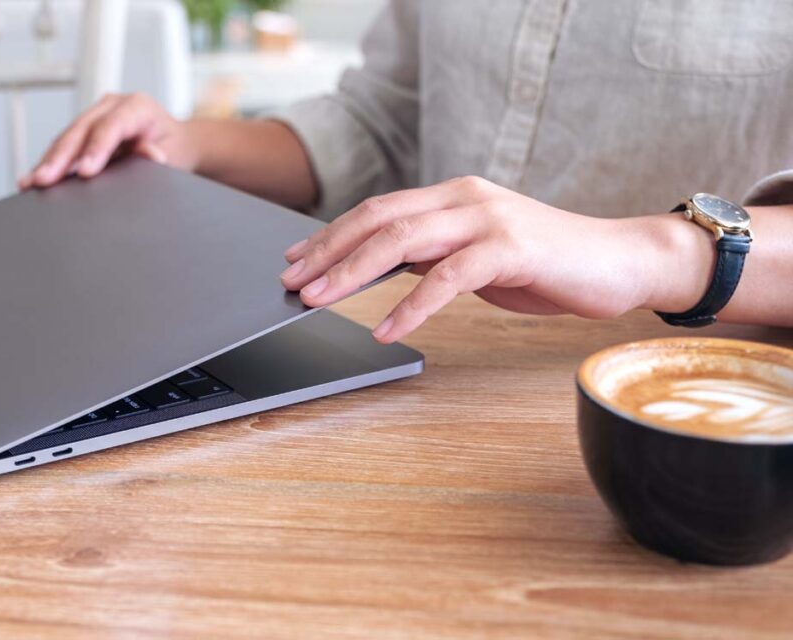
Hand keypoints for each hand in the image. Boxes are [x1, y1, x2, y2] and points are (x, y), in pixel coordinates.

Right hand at [19, 93, 196, 189]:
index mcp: (138, 106)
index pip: (112, 127)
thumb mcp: (174, 155)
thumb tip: (148, 156)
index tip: (85, 172)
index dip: (96, 149)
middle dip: (61, 157)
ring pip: (67, 138)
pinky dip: (50, 163)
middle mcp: (113, 105)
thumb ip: (157, 155)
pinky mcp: (85, 130)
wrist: (175, 144)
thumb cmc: (175, 150)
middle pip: (81, 130)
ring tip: (30, 182)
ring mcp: (96, 115)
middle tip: (44, 179)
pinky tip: (30, 179)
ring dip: (48, 161)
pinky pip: (65, 146)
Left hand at [279, 176, 713, 342]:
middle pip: (379, 220)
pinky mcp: (511, 248)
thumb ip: (433, 253)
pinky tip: (385, 329)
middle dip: (328, 252)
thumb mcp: (476, 255)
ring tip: (318, 300)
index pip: (377, 210)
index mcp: (453, 196)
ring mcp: (487, 218)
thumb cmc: (546, 263)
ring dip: (353, 272)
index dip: (331, 234)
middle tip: (292, 282)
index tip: (295, 259)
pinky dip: (412, 306)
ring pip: (403, 240)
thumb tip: (379, 265)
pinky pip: (447, 277)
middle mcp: (464, 198)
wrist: (620, 261)